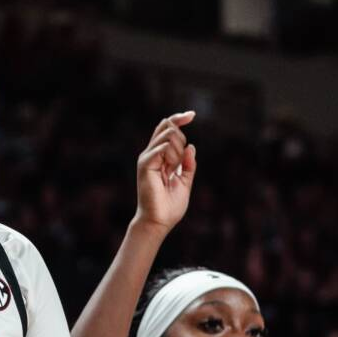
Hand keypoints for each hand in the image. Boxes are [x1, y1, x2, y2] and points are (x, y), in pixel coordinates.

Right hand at [133, 112, 197, 233]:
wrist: (159, 222)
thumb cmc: (170, 206)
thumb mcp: (185, 182)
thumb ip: (188, 165)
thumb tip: (190, 147)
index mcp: (161, 157)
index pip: (168, 128)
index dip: (180, 118)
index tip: (192, 114)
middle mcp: (152, 154)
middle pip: (168, 127)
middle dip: (181, 139)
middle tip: (179, 164)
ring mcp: (147, 158)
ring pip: (167, 135)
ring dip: (177, 150)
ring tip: (174, 169)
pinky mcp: (145, 165)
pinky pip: (160, 148)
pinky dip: (171, 154)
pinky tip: (171, 167)